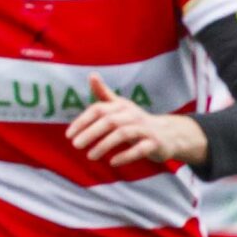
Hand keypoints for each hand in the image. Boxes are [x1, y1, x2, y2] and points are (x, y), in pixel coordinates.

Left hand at [66, 75, 207, 166]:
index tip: (69, 135)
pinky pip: (140, 149)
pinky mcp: (155, 143)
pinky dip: (125, 155)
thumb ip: (104, 94)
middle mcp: (133, 115)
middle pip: (109, 121)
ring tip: (90, 156)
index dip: (82, 121)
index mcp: (121, 106)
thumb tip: (92, 74)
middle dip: (91, 133)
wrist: (167, 134)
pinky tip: (112, 163)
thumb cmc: (136, 120)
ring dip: (104, 145)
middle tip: (75, 145)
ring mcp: (145, 129)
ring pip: (123, 134)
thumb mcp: (120, 106)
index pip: (98, 109)